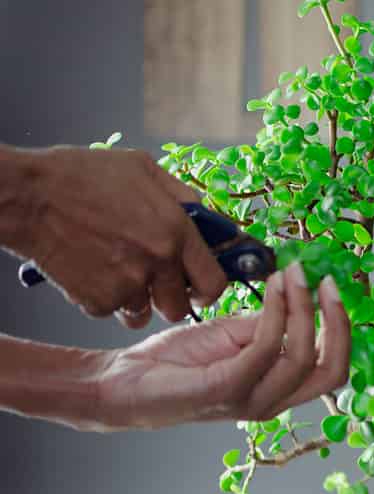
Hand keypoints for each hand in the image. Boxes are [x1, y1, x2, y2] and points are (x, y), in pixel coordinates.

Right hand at [9, 146, 227, 326]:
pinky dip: (104, 298)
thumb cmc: (82, 176)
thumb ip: (184, 198)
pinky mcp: (96, 301)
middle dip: (170, 298)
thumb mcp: (144, 169)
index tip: (199, 287)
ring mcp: (126, 285)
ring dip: (136, 299)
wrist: (29, 196)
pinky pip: (111, 312)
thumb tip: (209, 221)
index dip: (208, 288)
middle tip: (155, 280)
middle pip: (180, 308)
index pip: (214, 283)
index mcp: (176, 232)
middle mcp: (157, 263)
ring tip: (116, 270)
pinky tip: (92, 270)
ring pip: (143, 314)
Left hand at [92, 264, 349, 429]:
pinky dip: (275, 312)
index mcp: (279, 390)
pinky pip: (267, 347)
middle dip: (337, 324)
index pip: (332, 367)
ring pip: (303, 357)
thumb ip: (267, 325)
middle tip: (326, 282)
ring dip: (303, 309)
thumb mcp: (231, 335)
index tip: (329, 285)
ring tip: (292, 274)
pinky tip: (271, 287)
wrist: (124, 381)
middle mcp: (273, 402)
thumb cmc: (176, 361)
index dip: (341, 328)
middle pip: (332, 372)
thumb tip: (294, 298)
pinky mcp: (227, 389)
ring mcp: (252, 400)